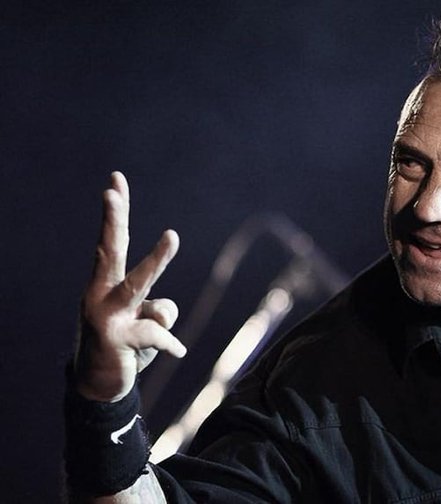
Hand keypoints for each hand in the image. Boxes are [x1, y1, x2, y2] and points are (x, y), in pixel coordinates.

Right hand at [74, 172, 186, 402]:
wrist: (99, 387)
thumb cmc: (124, 345)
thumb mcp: (145, 323)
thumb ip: (158, 309)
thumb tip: (165, 312)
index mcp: (107, 285)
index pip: (113, 243)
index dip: (115, 213)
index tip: (115, 180)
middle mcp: (101, 295)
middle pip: (111, 251)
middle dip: (112, 220)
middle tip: (110, 191)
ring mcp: (106, 316)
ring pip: (138, 283)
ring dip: (156, 258)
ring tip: (172, 234)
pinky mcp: (117, 339)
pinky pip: (159, 333)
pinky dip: (171, 344)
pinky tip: (176, 352)